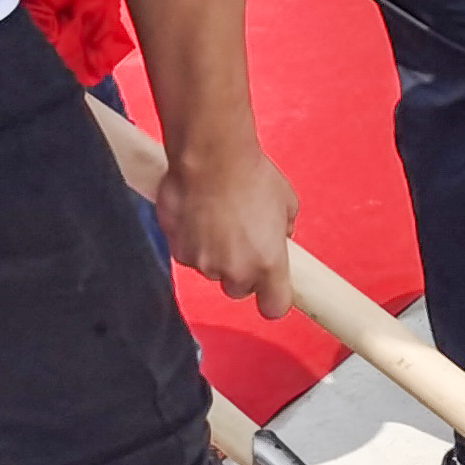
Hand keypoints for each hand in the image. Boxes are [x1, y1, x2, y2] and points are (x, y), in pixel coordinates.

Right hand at [155, 145, 299, 319]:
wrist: (211, 157)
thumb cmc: (252, 175)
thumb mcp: (286, 201)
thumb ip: (283, 228)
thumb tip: (279, 235)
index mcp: (268, 263)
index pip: (274, 307)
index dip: (274, 299)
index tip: (274, 290)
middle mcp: (235, 270)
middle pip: (239, 289)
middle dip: (241, 270)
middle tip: (243, 240)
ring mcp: (203, 263)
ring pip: (211, 270)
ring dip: (215, 253)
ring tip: (218, 218)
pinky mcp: (178, 251)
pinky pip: (188, 254)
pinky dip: (192, 240)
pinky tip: (198, 214)